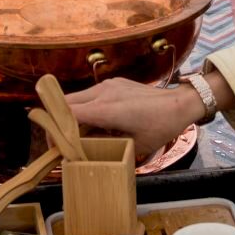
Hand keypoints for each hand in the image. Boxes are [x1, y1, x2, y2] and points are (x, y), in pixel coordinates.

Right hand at [66, 77, 205, 157]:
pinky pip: (91, 95)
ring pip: (77, 98)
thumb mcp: (133, 146)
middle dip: (59, 121)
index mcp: (106, 109)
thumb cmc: (160, 127)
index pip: (65, 113)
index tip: (55, 146)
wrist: (180, 104)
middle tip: (62, 142)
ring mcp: (108, 85)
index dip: (55, 129)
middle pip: (65, 103)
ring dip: (73, 115)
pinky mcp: (114, 83)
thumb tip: (84, 150)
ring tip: (81, 135)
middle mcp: (102, 92)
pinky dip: (86, 108)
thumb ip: (104, 147)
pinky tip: (98, 124)